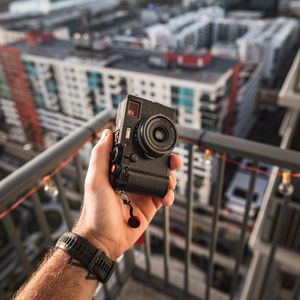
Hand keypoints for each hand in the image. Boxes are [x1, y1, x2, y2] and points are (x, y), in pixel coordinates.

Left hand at [73, 129, 181, 259]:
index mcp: (119, 171)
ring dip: (170, 178)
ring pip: (162, 179)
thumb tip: (106, 133)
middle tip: (173, 160)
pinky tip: (166, 197)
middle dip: (166, 161)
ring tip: (170, 182)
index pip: (136, 153)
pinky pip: (164, 195)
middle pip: (153, 165)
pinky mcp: (150, 206)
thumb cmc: (95, 212)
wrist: (104, 241)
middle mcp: (132, 179)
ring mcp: (142, 192)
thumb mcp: (95, 181)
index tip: (155, 141)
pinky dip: (169, 194)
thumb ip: (100, 156)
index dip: (147, 146)